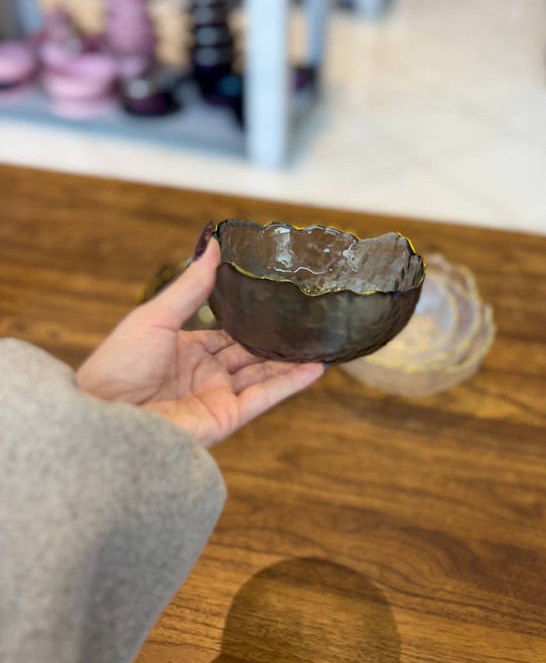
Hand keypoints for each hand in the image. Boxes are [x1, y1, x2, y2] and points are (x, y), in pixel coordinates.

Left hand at [77, 238, 323, 447]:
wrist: (107, 419)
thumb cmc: (119, 366)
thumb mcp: (156, 316)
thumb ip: (191, 286)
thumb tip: (212, 243)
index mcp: (186, 351)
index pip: (227, 334)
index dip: (251, 320)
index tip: (276, 301)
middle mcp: (205, 375)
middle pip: (250, 354)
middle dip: (277, 340)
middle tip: (307, 320)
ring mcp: (217, 397)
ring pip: (264, 374)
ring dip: (291, 361)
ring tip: (321, 342)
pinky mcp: (227, 418)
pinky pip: (265, 397)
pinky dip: (291, 383)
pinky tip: (316, 367)